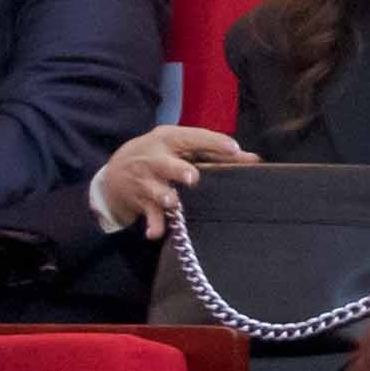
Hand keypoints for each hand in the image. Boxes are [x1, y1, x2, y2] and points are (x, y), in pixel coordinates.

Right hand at [95, 122, 250, 234]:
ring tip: (173, 202)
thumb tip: (254, 159)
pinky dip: (153, 224)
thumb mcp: (181, 147)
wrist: (115, 173)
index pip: (192, 137)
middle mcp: (155, 158)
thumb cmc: (160, 156)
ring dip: (165, 197)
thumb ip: (214, 152)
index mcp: (169, 139)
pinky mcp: (141, 201)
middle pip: (167, 164)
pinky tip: (155, 233)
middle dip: (179, 170)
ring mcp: (146, 181)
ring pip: (156, 190)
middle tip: (192, 178)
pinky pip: (149, 214)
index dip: (213, 142)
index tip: (234, 149)